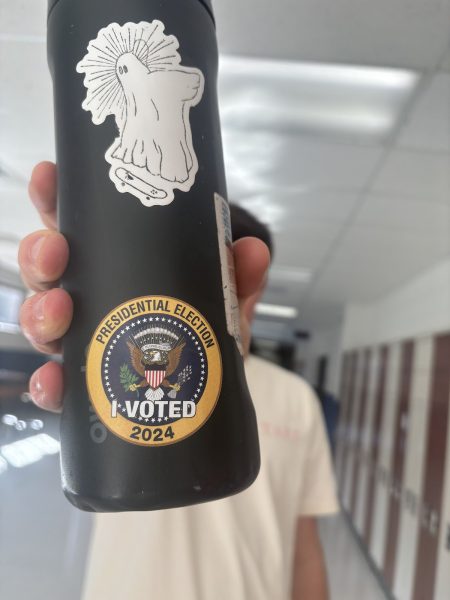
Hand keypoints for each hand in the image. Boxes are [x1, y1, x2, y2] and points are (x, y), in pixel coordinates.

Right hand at [19, 161, 269, 412]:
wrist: (208, 396)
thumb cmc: (205, 336)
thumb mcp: (223, 302)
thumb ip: (237, 278)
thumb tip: (253, 250)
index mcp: (116, 266)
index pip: (77, 227)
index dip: (54, 200)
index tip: (48, 177)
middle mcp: (91, 299)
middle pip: (49, 271)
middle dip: (41, 255)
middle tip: (55, 249)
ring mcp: (83, 342)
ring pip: (43, 321)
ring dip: (40, 312)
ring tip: (59, 308)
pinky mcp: (85, 388)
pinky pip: (54, 387)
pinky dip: (48, 385)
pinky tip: (54, 381)